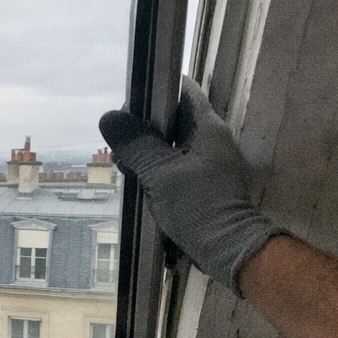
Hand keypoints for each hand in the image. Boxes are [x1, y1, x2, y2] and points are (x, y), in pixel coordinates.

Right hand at [100, 76, 280, 292]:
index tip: (128, 111)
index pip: (180, 89)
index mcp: (207, 126)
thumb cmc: (198, 207)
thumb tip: (109, 117)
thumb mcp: (160, 174)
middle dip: (142, 128)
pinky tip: (142, 183)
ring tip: (127, 168)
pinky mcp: (204, 179)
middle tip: (121, 147)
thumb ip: (135, 145)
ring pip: (170, 141)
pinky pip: (174, 162)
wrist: (228, 248)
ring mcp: (208, 159)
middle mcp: (210, 137)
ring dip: (147, 151)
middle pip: (171, 117)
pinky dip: (156, 167)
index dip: (152, 92)